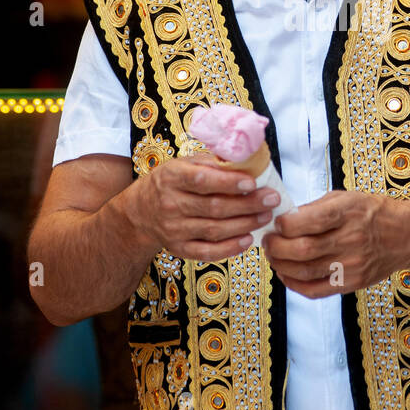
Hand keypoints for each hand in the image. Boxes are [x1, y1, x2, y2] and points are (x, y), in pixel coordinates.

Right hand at [125, 152, 279, 262]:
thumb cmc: (169, 182)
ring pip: (215, 230)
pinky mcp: (178, 248)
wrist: (139, 212)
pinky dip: (230, 248)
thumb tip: (247, 158)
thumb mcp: (183, 164)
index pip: (202, 180)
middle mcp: (170, 204)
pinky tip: (248, 239)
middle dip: (248, 204)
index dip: (229, 182)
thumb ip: (211, 162)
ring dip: (245, 224)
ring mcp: (173, 229)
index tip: (252, 183)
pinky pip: (207, 252)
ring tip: (265, 216)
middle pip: (214, 207)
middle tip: (271, 199)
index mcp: (172, 177)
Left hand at [262, 190, 409, 297]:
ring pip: (304, 272)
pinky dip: (294, 284)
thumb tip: (283, 220)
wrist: (405, 235)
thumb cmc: (372, 212)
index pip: (309, 221)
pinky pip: (315, 290)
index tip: (277, 223)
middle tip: (267, 241)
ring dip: (280, 265)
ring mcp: (352, 265)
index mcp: (348, 212)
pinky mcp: (352, 283)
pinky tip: (286, 274)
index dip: (284, 224)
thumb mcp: (346, 197)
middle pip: (302, 250)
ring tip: (274, 256)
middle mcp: (351, 239)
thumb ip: (315, 208)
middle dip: (276, 247)